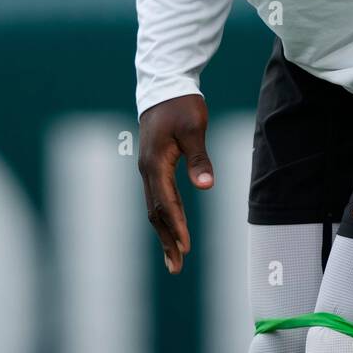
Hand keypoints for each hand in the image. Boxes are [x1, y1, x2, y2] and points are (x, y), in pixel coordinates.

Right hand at [138, 93, 213, 275]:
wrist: (164, 86)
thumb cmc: (181, 106)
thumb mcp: (194, 129)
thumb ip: (199, 158)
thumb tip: (206, 186)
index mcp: (155, 163)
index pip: (165, 203)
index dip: (176, 226)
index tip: (186, 247)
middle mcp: (147, 170)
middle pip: (155, 212)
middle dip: (167, 240)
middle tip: (176, 267)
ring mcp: (148, 169)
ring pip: (154, 207)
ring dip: (164, 233)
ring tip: (174, 258)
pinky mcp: (153, 166)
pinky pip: (158, 197)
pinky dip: (166, 216)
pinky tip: (174, 228)